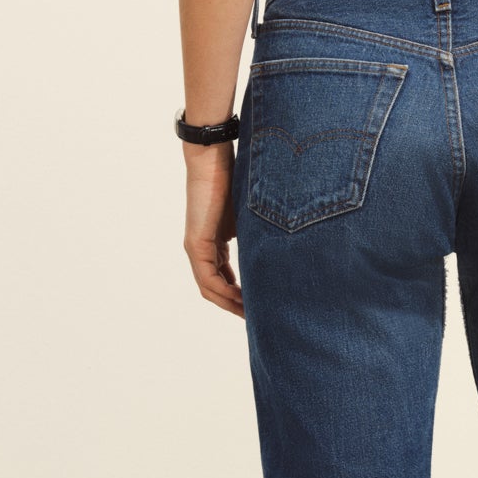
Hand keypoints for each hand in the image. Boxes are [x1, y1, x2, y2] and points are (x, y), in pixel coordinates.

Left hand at [182, 143, 242, 315]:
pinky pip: (208, 278)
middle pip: (215, 289)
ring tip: (252, 314)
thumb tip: (282, 249)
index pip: (224, 278)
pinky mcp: (196, 244)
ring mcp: (196, 248)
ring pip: (210, 288)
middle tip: (257, 318)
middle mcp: (201, 249)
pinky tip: (242, 299)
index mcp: (213, 242)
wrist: (214, 159)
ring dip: (230, 303)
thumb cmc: (235, 179)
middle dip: (236, 305)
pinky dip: (225, 291)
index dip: (240, 295)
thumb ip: (257, 236)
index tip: (259, 305)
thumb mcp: (250, 216)